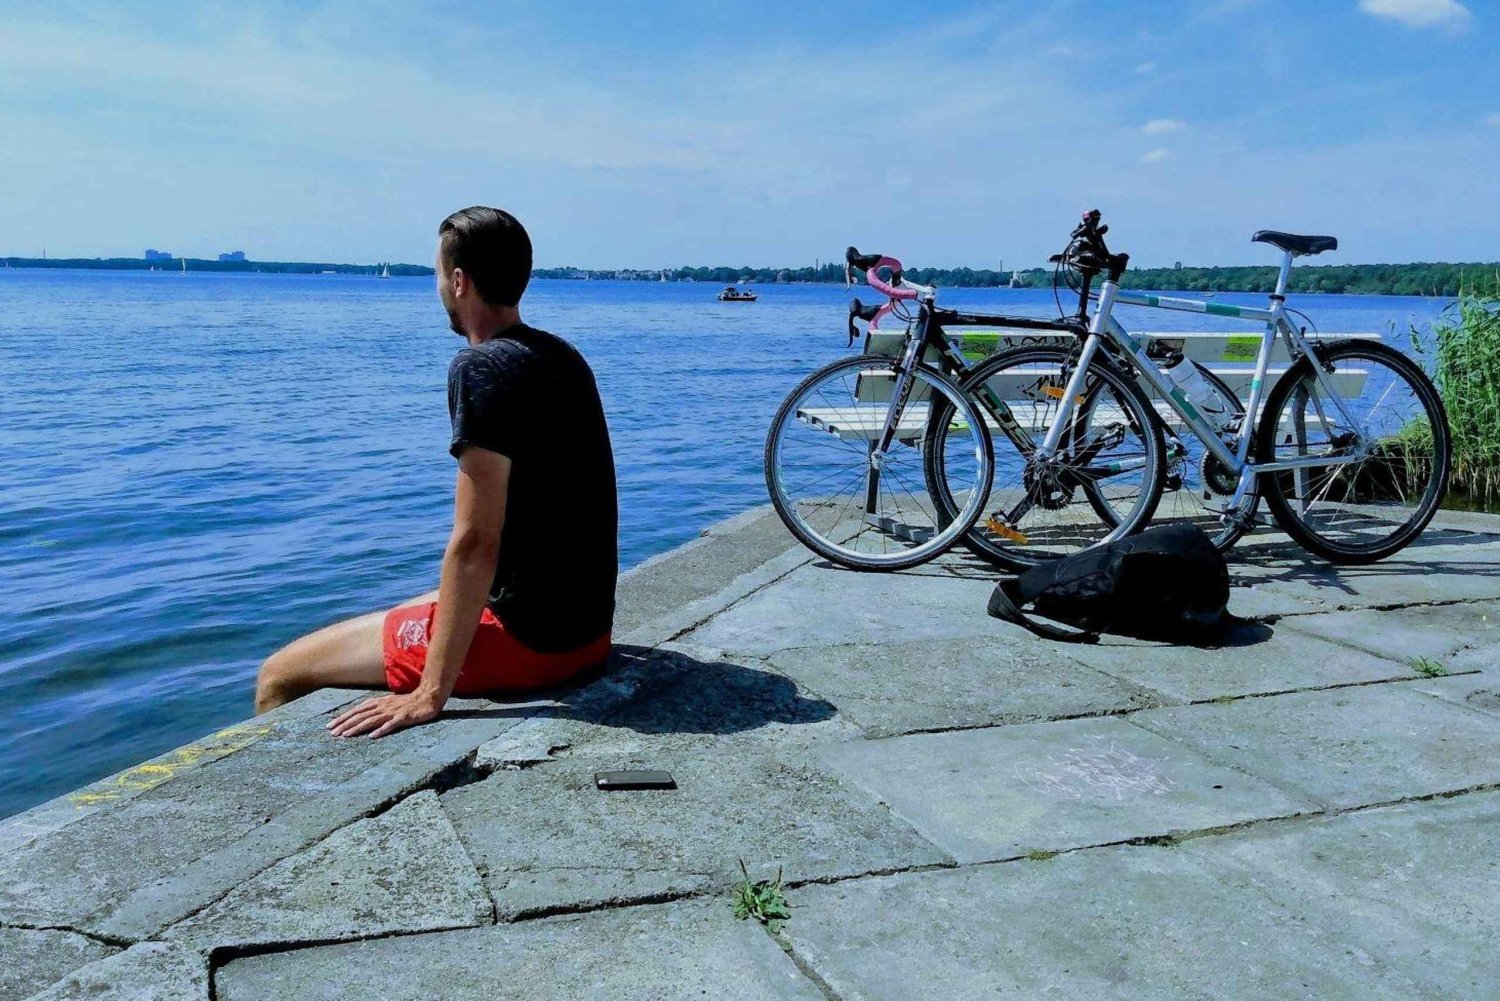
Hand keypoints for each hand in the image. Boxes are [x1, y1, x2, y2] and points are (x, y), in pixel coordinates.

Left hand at [327, 691, 443, 738]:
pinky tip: (372, 736)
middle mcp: (382, 706)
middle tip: (331, 732)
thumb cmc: (409, 702)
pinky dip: (381, 730)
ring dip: (357, 727)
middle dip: (344, 724)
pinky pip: (390, 725)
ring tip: (345, 735)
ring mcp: (392, 712)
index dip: (343, 717)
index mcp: (378, 702)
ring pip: (371, 720)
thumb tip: (361, 715)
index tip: (330, 725)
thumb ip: (376, 708)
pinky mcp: (403, 717)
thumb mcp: (389, 703)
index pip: (356, 710)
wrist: (428, 697)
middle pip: (360, 715)